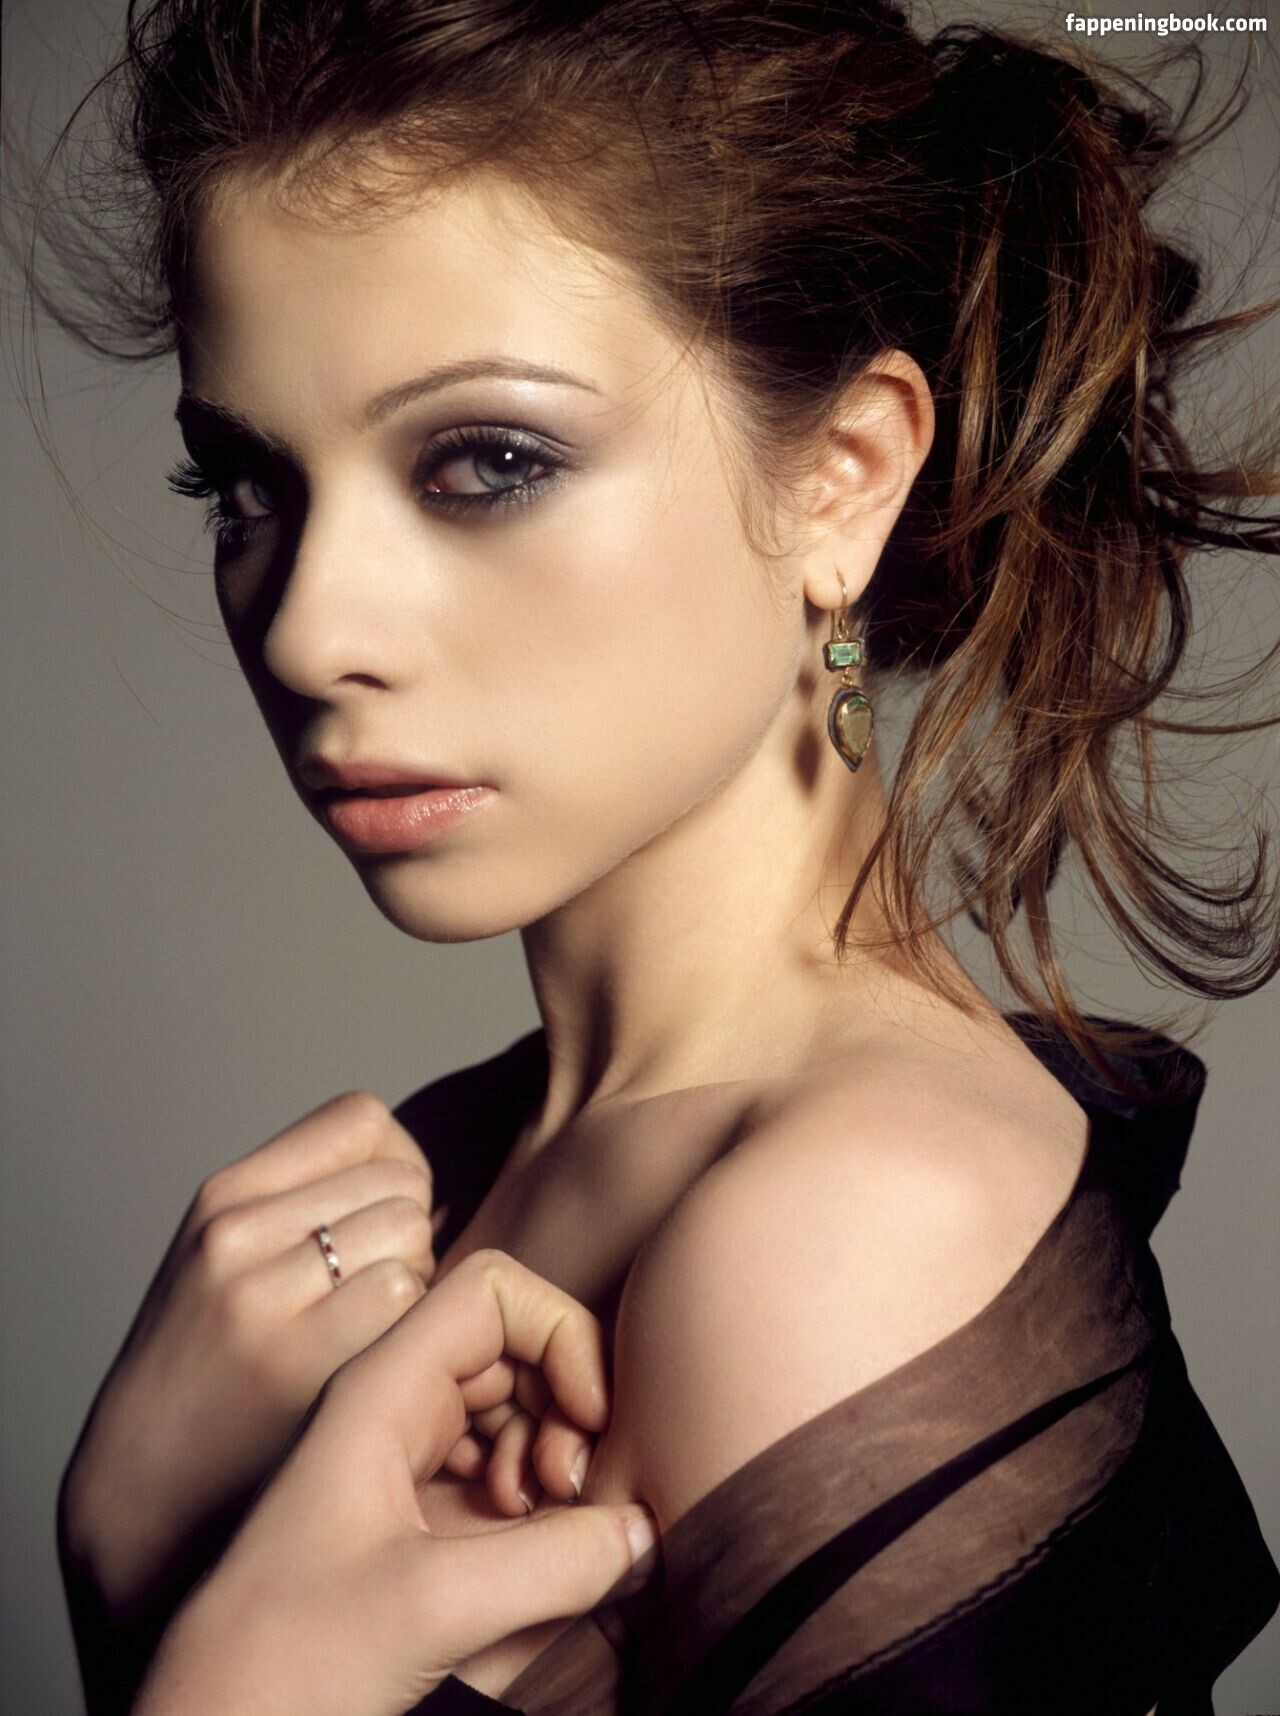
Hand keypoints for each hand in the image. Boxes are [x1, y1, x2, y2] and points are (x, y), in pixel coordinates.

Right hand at [58, 1092, 440, 1711]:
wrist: (144, 1496)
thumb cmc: (207, 1371)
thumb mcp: (225, 1258)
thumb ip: (304, 1201)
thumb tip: (412, 1175)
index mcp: (224, 1197)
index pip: (361, 1119)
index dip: (394, 1165)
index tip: (381, 1220)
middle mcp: (240, 1235)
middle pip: (404, 1183)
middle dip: (409, 1234)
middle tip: (373, 1296)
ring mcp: (270, 1300)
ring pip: (415, 1239)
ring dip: (418, 1284)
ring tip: (371, 1332)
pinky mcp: (309, 1366)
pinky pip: (413, 1305)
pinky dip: (415, 1334)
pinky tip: (381, 1366)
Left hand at [131, 1248, 660, 1715]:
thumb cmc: (282, 1661)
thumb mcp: (430, 1606)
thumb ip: (556, 1562)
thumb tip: (647, 1530)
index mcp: (380, 1390)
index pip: (491, 1291)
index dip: (559, 1333)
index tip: (589, 1418)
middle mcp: (395, 1411)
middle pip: (516, 1351)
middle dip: (565, 1408)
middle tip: (566, 1490)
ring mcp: (407, 1465)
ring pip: (516, 1413)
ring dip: (553, 1457)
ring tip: (544, 1524)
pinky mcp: (418, 1522)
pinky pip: (502, 1476)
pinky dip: (537, 1505)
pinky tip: (526, 1559)